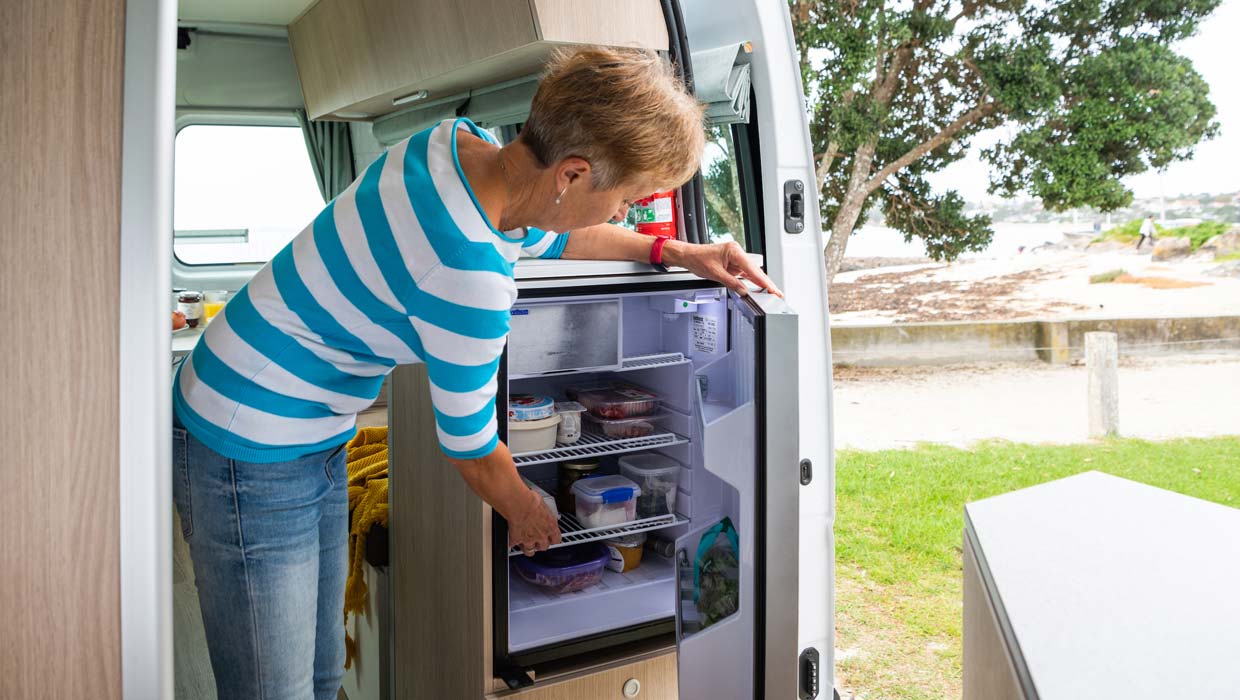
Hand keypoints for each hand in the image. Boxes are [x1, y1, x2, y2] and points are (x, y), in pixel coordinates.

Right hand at [505, 486, 561, 556]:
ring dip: (527, 547)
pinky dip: (512, 543)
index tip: (550, 538)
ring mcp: (528, 540)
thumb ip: (545, 514)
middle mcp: (541, 535)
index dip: (552, 539)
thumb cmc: (531, 500)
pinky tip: (511, 540)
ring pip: (530, 551)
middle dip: (540, 544)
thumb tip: (542, 511)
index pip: (556, 539)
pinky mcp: (516, 540)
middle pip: (543, 547)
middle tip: (536, 539)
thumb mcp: (544, 506)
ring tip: (524, 544)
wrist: (518, 503)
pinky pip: (513, 545)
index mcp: (551, 526)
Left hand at [664, 240, 782, 296]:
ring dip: (761, 282)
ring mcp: (736, 258)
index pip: (752, 269)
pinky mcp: (733, 263)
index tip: (771, 288)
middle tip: (777, 292)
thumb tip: (743, 291)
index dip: (763, 280)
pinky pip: (745, 273)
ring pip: (752, 272)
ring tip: (772, 292)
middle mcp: (737, 252)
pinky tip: (759, 287)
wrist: (688, 255)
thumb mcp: (715, 274)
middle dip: (766, 282)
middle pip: (755, 270)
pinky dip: (752, 280)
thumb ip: (731, 283)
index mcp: (734, 251)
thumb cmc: (698, 259)